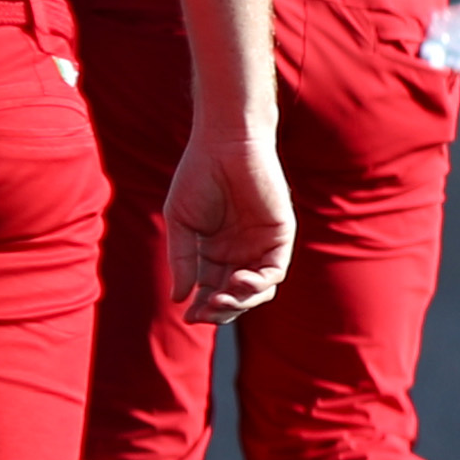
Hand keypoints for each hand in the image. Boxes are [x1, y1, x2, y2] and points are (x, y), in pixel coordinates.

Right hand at [167, 129, 297, 324]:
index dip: (203, 308)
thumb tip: (180, 299)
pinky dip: (259, 282)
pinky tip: (239, 279)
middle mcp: (239, 253)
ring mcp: (261, 246)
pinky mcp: (280, 236)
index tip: (190, 315)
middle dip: (221, 311)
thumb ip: (183, 259)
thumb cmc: (198, 177)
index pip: (211, 291)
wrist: (225, 144)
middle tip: (205, 312)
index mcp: (213, 252)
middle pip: (235, 297)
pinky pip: (275, 270)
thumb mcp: (181, 222)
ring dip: (241, 302)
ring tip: (221, 298)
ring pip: (258, 291)